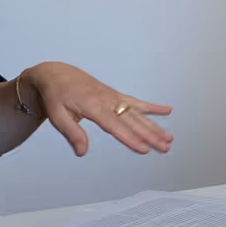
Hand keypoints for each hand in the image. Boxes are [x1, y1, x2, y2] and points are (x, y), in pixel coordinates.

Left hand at [25, 62, 173, 156]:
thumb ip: (72, 134)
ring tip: (169, 138)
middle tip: (165, 147)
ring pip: (138, 113)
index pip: (115, 126)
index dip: (130, 139)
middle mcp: (107, 101)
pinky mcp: (116, 95)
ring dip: (155, 126)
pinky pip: (137, 101)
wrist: (56, 74)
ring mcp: (114, 97)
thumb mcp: (57, 116)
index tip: (144, 149)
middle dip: (150, 135)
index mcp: (93, 107)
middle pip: (132, 121)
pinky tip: (167, 111)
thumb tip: (82, 153)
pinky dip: (152, 107)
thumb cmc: (56, 96)